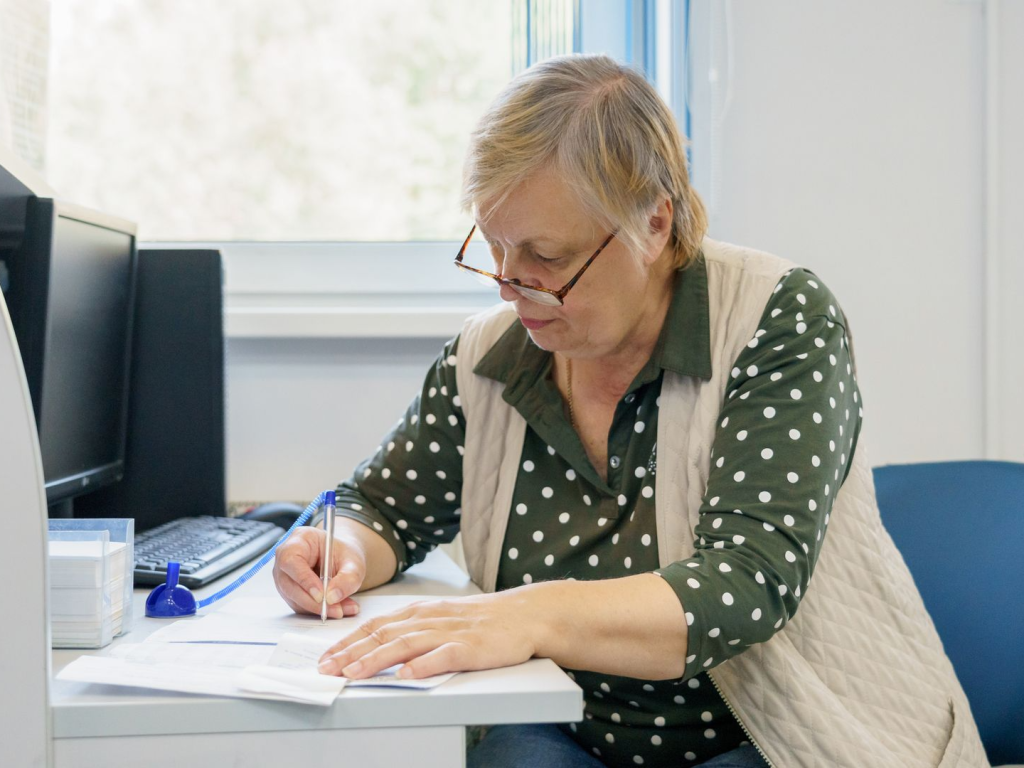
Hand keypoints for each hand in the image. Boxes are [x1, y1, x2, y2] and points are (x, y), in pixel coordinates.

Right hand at [272, 526, 363, 618]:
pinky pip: (299, 605)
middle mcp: (285, 557)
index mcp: (299, 539)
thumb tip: (332, 597)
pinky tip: (337, 608)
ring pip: (294, 598)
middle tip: (336, 610)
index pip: (291, 560)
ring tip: (343, 609)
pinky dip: (318, 610)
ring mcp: (284, 575)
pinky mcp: (288, 591)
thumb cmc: (344, 554)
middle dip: (313, 601)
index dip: (304, 579)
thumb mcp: (354, 562)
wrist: (341, 558)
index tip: (321, 595)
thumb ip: (348, 578)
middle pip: (289, 584)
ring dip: (318, 608)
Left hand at [317, 588, 543, 678]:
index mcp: (421, 611)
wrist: (524, 614)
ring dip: (376, 659)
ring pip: (406, 644)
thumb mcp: (441, 616)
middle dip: (351, 653)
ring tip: (353, 674)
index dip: (349, 641)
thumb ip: (413, 628)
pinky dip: (422, 665)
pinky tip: (405, 675)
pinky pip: (443, 656)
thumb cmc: (482, 619)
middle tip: (327, 669)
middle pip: (384, 635)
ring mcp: (450, 632)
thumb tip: (379, 645)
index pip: (376, 625)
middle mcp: (430, 619)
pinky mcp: (470, 647)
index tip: (326, 657)